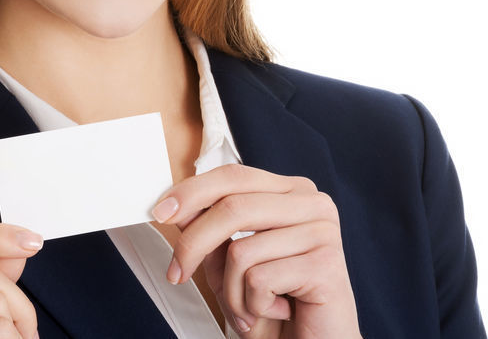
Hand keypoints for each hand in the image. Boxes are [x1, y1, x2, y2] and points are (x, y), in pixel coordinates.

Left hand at [152, 164, 361, 338]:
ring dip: (232, 291)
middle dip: (193, 244)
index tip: (161, 212)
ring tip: (249, 308)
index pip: (234, 177)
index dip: (192, 192)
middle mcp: (312, 203)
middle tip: (177, 273)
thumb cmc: (275, 305)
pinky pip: (260, 279)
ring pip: (241, 249)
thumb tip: (176, 206)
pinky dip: (254, 305)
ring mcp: (322, 231)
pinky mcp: (326, 264)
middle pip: (233, 206)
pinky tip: (277, 311)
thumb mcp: (230, 264)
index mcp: (290, 192)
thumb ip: (209, 230)